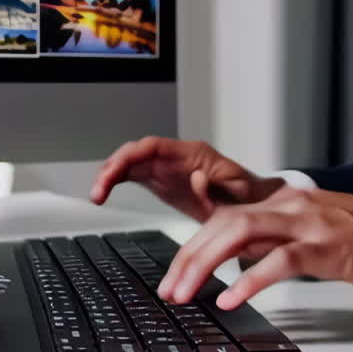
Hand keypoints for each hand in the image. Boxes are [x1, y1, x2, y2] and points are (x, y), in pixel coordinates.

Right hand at [90, 137, 284, 221]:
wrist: (255, 206)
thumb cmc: (250, 198)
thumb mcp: (241, 193)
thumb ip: (218, 186)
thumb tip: (196, 178)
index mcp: (193, 154)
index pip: (154, 146)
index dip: (131, 155)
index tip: (116, 171)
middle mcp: (175, 157)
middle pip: (135, 152)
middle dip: (113, 167)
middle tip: (99, 190)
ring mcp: (166, 168)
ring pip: (129, 162)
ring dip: (109, 176)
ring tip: (97, 195)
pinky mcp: (161, 181)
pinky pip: (132, 175)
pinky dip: (115, 182)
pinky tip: (102, 195)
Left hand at [157, 187, 352, 309]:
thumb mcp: (311, 232)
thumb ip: (274, 242)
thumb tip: (237, 263)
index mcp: (281, 201)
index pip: (222, 218)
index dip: (191, 246)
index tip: (172, 275)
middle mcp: (288, 206)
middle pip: (222, 223)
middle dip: (187, 257)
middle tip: (168, 290)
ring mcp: (308, 223)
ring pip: (240, 232)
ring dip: (205, 264)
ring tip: (185, 293)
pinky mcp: (329, 246)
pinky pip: (280, 260)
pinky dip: (250, 279)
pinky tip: (231, 298)